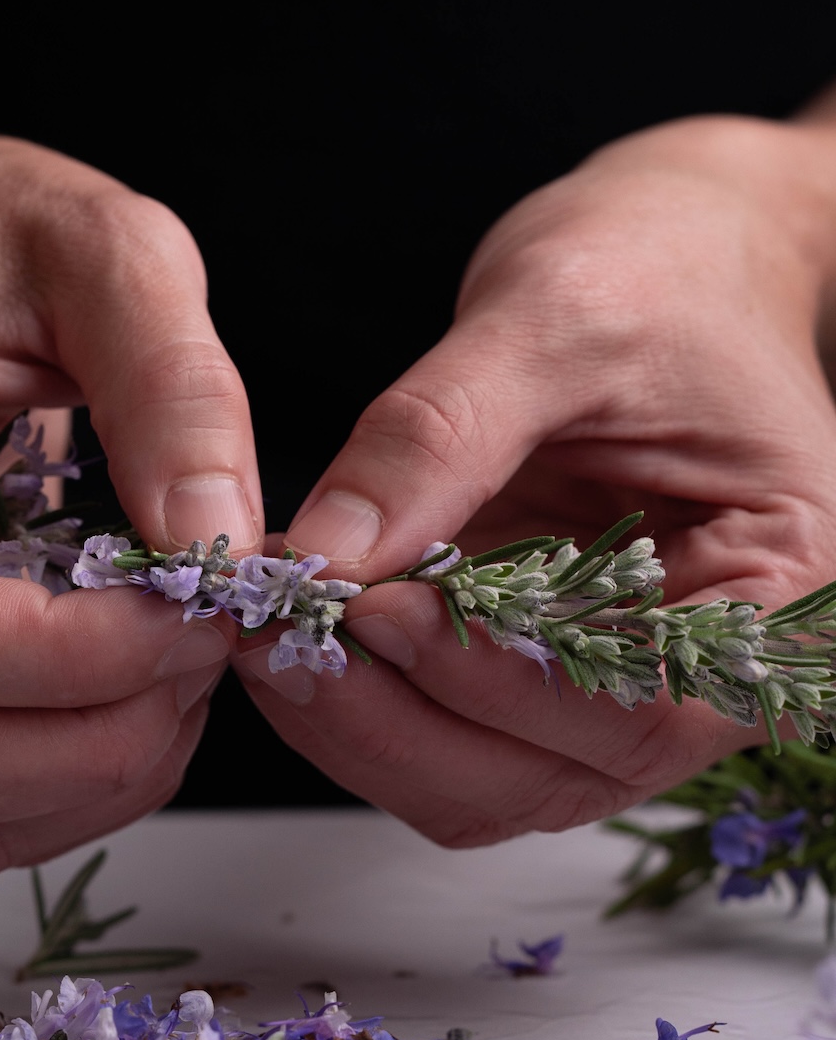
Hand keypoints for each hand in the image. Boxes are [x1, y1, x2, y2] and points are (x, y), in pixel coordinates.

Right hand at [0, 53, 263, 876]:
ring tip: (175, 673)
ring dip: (89, 776)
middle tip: (204, 650)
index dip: (73, 657)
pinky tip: (128, 710)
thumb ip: (173, 382)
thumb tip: (221, 547)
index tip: (198, 611)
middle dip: (96, 739)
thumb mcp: (103, 250)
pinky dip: (63, 794)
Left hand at [235, 114, 835, 844]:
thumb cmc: (659, 269)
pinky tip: (291, 630)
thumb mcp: (558, 317)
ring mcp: (601, 693)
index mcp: (775, 598)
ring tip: (265, 630)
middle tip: (278, 637)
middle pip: (542, 777)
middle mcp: (697, 680)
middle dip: (398, 721)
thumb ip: (441, 436)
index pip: (639, 709)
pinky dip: (352, 702)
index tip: (378, 612)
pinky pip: (431, 737)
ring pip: (472, 783)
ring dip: (357, 724)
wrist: (663, 256)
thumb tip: (327, 550)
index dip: (499, 683)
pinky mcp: (522, 678)